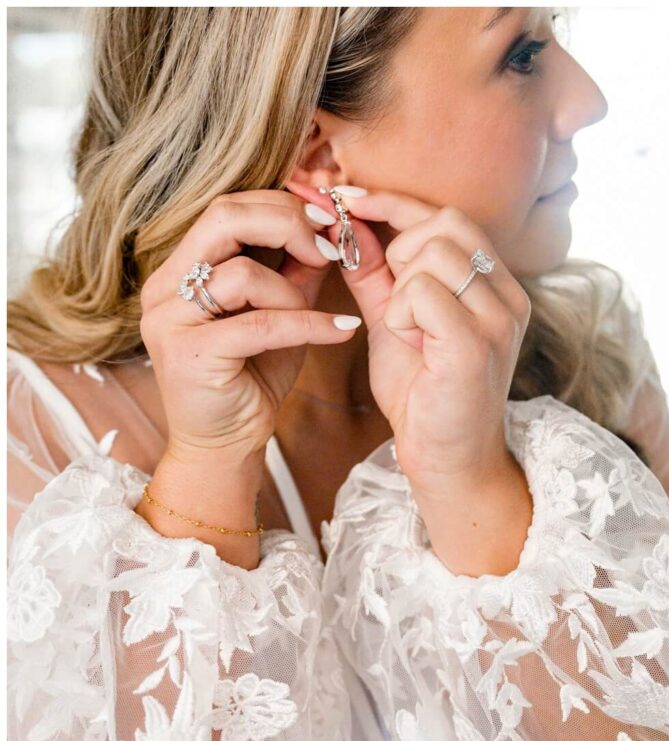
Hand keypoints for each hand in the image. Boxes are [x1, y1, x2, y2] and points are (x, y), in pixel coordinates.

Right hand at [139, 190, 359, 466]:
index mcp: (181, 268)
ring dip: (295, 292)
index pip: (226, 206)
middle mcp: (165, 287)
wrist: (225, 446)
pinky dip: (309, 325)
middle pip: (224, 217)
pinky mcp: (191, 355)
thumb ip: (295, 274)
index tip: (328, 220)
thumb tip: (328, 232)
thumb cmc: (251, 379)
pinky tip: (342, 330)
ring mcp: (170, 320)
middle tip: (330, 246)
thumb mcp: (280, 316)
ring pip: (243, 274)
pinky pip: (260, 325)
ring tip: (322, 319)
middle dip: (288, 223)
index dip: (282, 204)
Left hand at [332, 189, 530, 493]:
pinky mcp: (476, 344)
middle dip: (401, 247)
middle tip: (394, 298)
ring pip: (433, 253)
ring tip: (407, 329)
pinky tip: (409, 342)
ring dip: (401, 288)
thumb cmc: (425, 396)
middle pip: (447, 223)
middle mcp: (508, 296)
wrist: (447, 461)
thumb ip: (376, 273)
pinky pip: (424, 291)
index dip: (394, 202)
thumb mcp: (395, 322)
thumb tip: (347, 222)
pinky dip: (402, 313)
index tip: (346, 199)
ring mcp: (498, 319)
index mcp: (497, 286)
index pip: (450, 216)